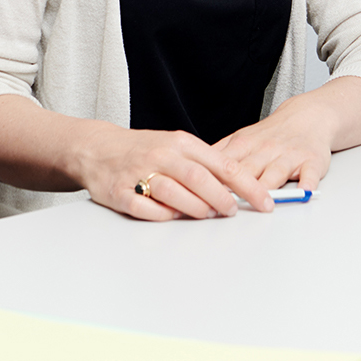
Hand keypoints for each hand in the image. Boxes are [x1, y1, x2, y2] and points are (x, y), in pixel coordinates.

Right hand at [73, 124, 273, 220]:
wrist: (95, 147)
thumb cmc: (143, 149)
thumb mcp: (176, 146)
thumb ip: (204, 163)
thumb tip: (239, 187)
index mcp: (180, 143)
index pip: (222, 164)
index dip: (247, 185)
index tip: (265, 201)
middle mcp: (161, 155)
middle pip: (199, 178)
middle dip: (223, 199)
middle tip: (233, 212)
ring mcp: (139, 173)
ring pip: (174, 192)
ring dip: (196, 208)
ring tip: (207, 215)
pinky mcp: (119, 192)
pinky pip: (146, 208)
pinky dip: (163, 216)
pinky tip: (173, 217)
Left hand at [214, 101, 336, 195]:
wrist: (307, 117)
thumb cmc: (271, 134)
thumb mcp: (242, 138)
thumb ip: (220, 154)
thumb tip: (194, 170)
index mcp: (245, 145)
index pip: (226, 164)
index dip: (214, 180)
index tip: (203, 195)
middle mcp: (266, 150)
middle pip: (248, 171)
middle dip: (237, 189)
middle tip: (226, 206)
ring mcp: (289, 156)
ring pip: (276, 173)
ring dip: (268, 188)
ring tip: (262, 205)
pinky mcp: (312, 161)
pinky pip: (310, 174)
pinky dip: (307, 184)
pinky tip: (304, 193)